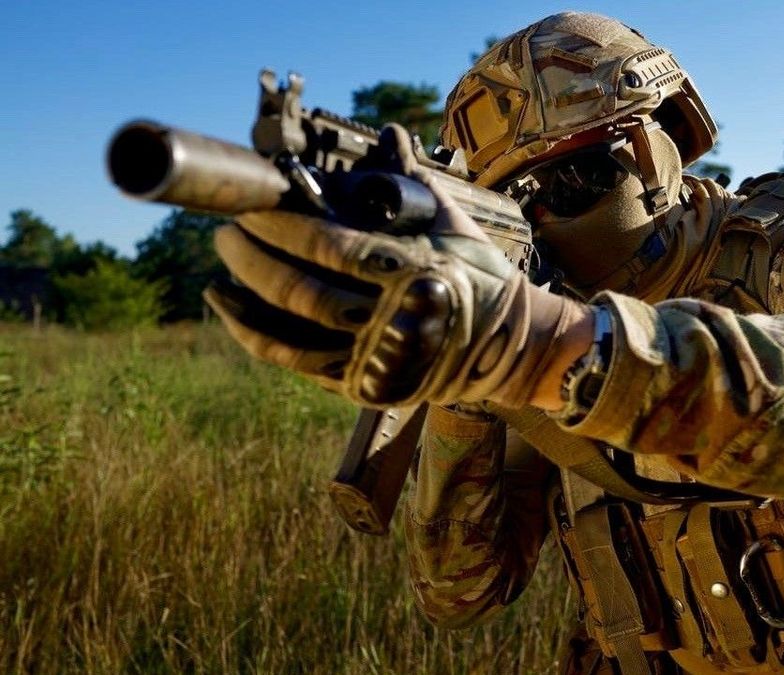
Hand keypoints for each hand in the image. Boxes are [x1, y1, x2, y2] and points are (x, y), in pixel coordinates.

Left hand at [204, 177, 583, 408]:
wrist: (506, 347)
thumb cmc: (480, 277)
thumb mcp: (453, 226)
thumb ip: (413, 181)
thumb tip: (389, 133)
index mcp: (413, 274)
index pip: (330, 247)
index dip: (280, 227)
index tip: (254, 207)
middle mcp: (391, 321)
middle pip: (300, 290)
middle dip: (251, 258)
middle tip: (226, 231)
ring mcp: (374, 359)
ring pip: (289, 332)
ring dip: (243, 295)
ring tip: (223, 263)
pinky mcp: (362, 384)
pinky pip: (293, 361)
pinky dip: (253, 334)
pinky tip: (231, 307)